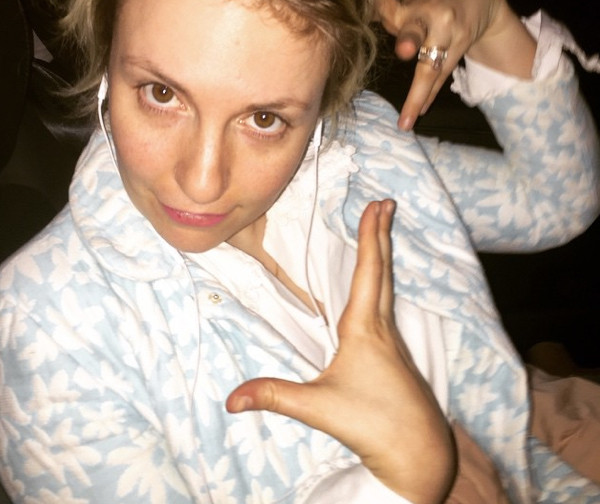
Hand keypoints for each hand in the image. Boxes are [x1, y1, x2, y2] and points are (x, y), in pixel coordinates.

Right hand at [226, 200, 455, 503]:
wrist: (420, 453)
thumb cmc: (373, 425)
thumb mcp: (318, 408)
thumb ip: (274, 396)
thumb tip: (230, 400)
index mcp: (364, 329)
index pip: (368, 272)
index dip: (370, 237)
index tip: (375, 207)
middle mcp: (382, 327)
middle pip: (383, 270)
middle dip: (382, 234)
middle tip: (387, 203)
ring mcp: (393, 339)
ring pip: (389, 285)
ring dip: (385, 253)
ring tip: (385, 230)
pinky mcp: (396, 352)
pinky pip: (389, 302)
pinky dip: (385, 279)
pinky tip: (381, 285)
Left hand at [376, 0, 535, 129]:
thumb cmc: (430, 2)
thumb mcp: (407, 2)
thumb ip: (380, 13)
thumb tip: (348, 22)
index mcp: (412, 6)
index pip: (391, 6)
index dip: (380, 3)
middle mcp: (432, 16)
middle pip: (418, 31)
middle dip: (410, 39)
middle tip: (404, 49)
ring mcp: (450, 34)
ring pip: (430, 67)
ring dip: (418, 95)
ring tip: (406, 121)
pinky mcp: (459, 49)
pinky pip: (440, 78)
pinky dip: (428, 96)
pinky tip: (416, 114)